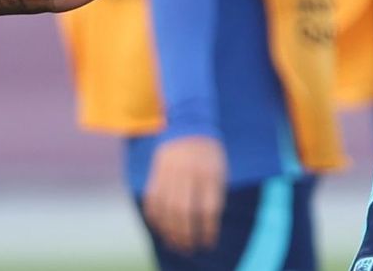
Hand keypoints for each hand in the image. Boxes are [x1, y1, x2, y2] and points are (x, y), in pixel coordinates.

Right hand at [142, 135, 225, 253]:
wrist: (189, 124)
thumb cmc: (210, 155)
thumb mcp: (219, 170)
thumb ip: (214, 195)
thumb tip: (205, 227)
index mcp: (210, 172)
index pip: (209, 208)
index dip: (208, 229)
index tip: (208, 243)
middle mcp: (189, 171)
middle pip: (184, 210)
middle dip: (185, 234)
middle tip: (188, 248)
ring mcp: (170, 170)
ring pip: (166, 207)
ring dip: (169, 229)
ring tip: (174, 243)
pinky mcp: (156, 170)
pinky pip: (152, 198)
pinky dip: (154, 216)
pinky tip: (160, 227)